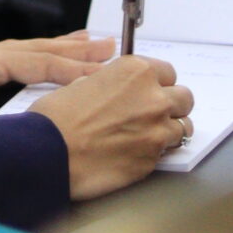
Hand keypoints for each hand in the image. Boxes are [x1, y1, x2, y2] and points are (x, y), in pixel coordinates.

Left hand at [0, 32, 113, 122]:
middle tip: (114, 47)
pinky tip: (47, 56)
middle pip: (40, 49)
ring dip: (64, 47)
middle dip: (78, 51)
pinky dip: (41, 53)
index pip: (34, 63)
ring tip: (96, 42)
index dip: (70, 69)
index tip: (103, 72)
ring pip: (31, 49)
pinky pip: (18, 56)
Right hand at [37, 55, 193, 198]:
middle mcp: (153, 97)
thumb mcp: (84, 82)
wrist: (48, 154)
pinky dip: (155, 153)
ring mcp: (157, 130)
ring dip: (167, 130)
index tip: (150, 90)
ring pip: (182, 127)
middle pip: (184, 98)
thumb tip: (122, 90)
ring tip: (145, 136)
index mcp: (136, 71)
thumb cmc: (57, 118)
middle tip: (152, 114)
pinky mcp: (153, 160)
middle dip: (171, 105)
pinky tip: (133, 152)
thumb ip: (115, 83)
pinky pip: (166, 153)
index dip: (157, 83)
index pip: (168, 72)